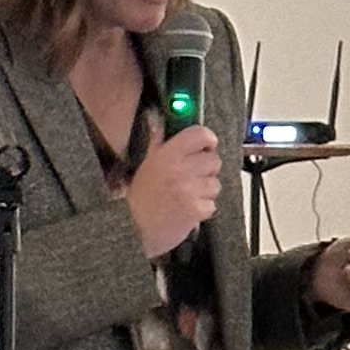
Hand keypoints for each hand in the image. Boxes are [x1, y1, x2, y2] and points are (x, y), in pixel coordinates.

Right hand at [126, 123, 220, 259]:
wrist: (134, 230)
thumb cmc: (140, 199)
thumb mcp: (145, 165)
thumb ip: (157, 141)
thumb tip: (156, 119)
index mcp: (166, 155)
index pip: (199, 135)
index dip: (207, 139)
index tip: (207, 144)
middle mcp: (179, 170)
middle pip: (214, 160)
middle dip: (207, 168)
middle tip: (193, 175)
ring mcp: (188, 191)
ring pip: (215, 184)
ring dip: (205, 190)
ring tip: (187, 195)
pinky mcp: (195, 210)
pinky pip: (212, 205)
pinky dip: (203, 209)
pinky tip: (188, 209)